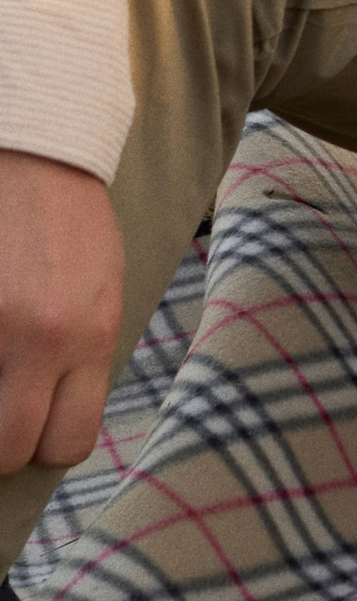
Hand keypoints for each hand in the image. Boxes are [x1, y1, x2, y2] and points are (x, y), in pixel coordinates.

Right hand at [0, 148, 123, 476]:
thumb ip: (80, 358)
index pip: (67, 442)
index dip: (44, 443)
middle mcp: (39, 336)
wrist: (38, 151)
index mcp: (89, 335)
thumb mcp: (102, 292)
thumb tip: (50, 418)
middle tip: (1, 403)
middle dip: (0, 443)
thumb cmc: (73, 221)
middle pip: (8, 448)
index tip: (32, 424)